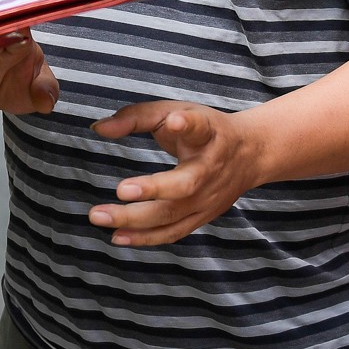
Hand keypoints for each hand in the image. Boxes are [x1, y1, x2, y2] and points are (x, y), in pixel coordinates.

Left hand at [87, 101, 264, 245]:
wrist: (251, 153)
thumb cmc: (204, 129)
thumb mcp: (176, 111)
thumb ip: (136, 117)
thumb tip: (97, 128)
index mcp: (207, 134)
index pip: (199, 127)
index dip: (187, 124)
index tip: (174, 121)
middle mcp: (209, 169)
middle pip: (184, 184)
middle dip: (153, 189)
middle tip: (121, 189)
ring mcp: (208, 198)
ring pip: (173, 214)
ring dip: (135, 220)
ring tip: (100, 217)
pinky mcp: (202, 217)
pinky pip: (173, 231)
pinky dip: (145, 237)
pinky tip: (117, 236)